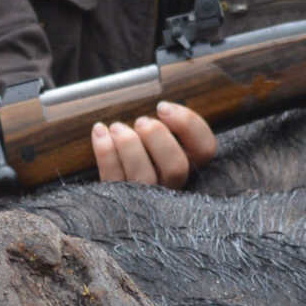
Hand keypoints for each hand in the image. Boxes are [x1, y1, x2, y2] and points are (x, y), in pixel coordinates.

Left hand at [91, 100, 218, 189]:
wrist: (110, 192)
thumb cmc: (138, 150)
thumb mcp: (156, 134)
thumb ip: (164, 123)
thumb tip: (159, 105)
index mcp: (188, 165)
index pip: (204, 148)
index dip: (188, 123)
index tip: (162, 108)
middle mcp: (172, 184)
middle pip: (176, 166)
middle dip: (157, 137)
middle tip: (141, 121)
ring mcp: (146, 197)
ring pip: (144, 176)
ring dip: (129, 144)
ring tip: (117, 127)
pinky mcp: (119, 199)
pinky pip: (113, 177)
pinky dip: (105, 151)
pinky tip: (100, 131)